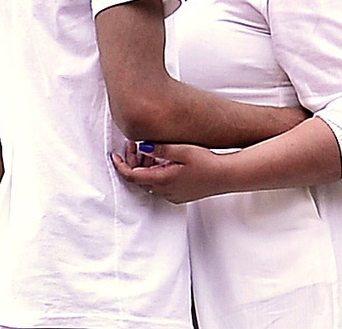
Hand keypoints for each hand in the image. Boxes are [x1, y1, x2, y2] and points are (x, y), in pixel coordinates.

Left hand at [113, 142, 229, 203]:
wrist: (227, 176)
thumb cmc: (208, 162)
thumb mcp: (184, 150)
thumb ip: (161, 149)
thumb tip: (143, 147)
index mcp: (162, 180)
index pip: (132, 175)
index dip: (121, 165)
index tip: (114, 156)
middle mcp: (164, 191)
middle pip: (140, 178)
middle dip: (133, 162)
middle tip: (134, 145)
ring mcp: (171, 195)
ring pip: (150, 182)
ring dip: (146, 168)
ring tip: (151, 151)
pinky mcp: (179, 196)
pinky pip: (161, 186)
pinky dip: (156, 175)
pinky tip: (164, 163)